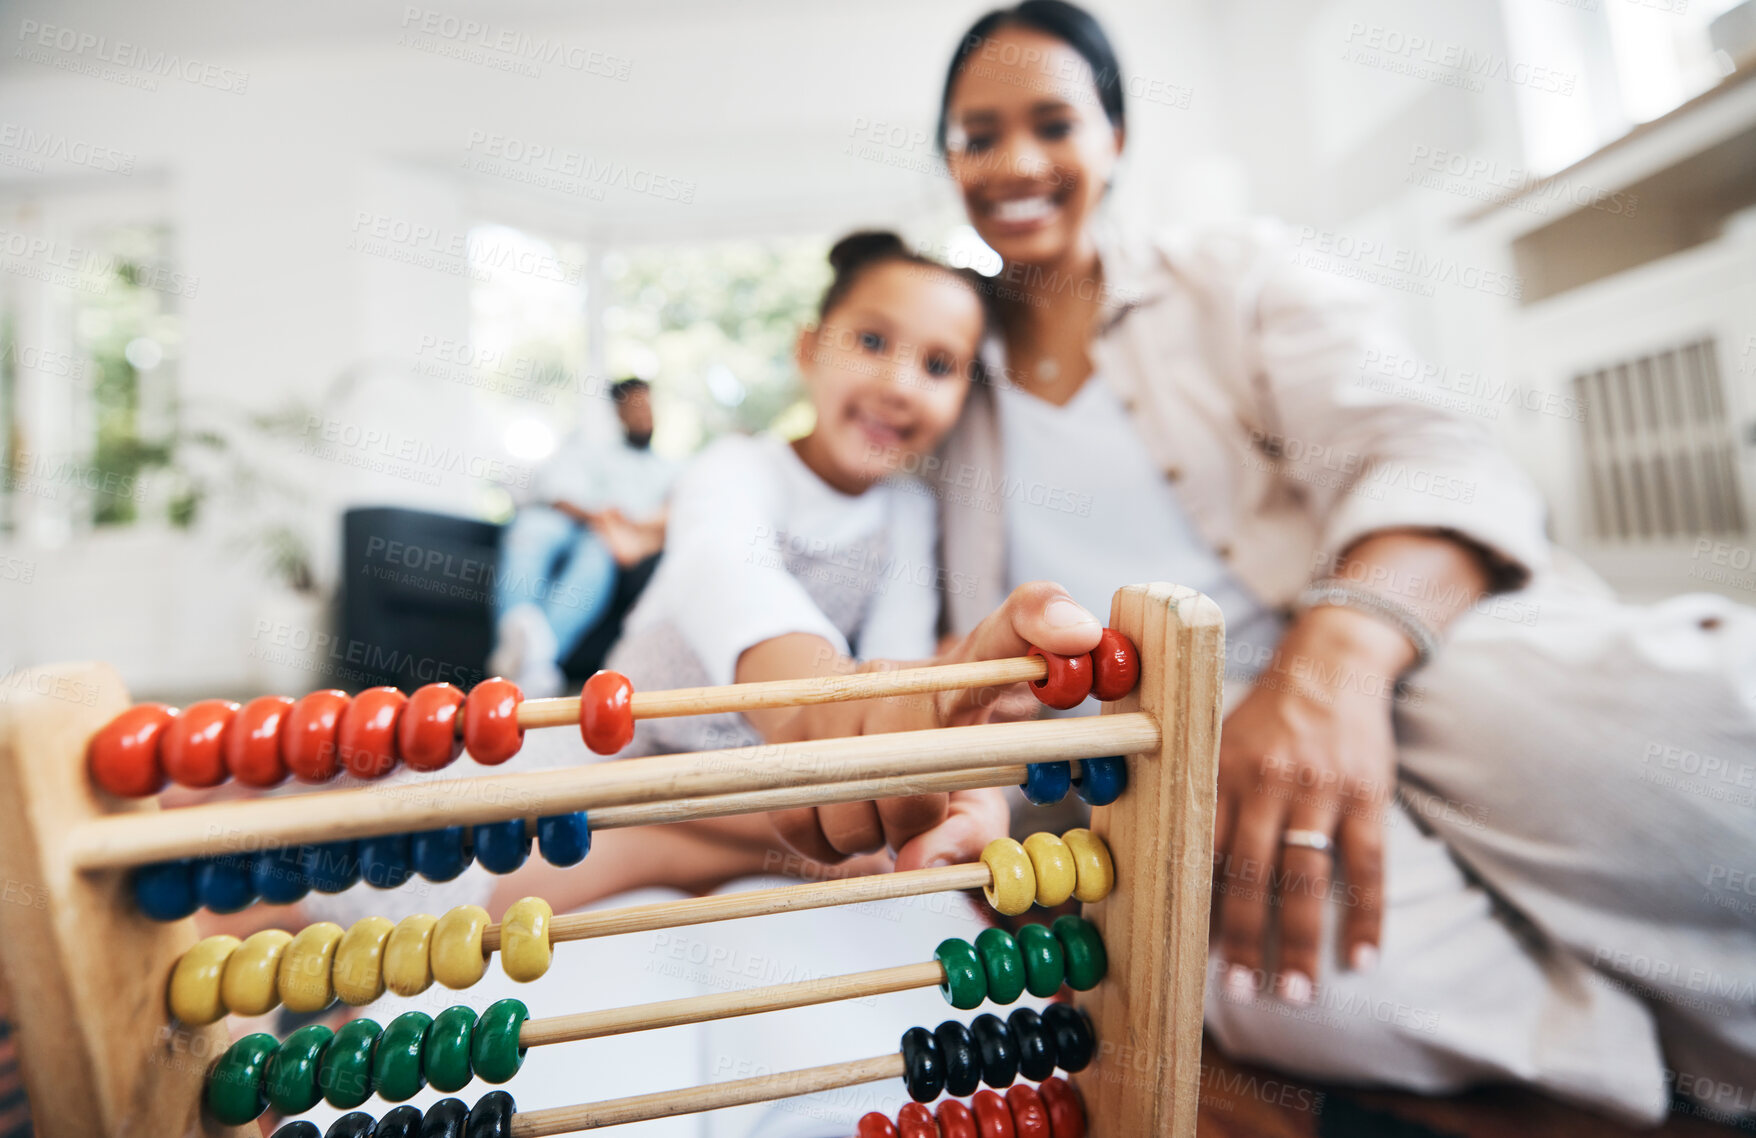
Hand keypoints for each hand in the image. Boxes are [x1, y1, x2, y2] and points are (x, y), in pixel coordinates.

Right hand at [766, 581, 1103, 870]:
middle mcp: (895, 679)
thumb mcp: (972, 795)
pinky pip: (803, 823)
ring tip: (881, 814)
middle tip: (922, 814)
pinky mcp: (782, 735)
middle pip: (913, 770)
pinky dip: (825, 845)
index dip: (1043, 622)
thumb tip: (917, 867)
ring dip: (868, 839)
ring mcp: (832, 703)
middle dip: (916, 817)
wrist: (829, 722)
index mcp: (960, 681)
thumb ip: (970, 832)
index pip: (1008, 630)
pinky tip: (841, 819)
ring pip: (851, 811)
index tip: (1079, 634)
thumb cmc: (928, 766)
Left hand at [1213, 607, 1404, 1004]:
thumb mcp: (1216, 741)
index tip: (1184, 952)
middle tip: (1242, 991)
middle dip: (1245, 937)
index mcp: (1222, 771)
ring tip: (1297, 993)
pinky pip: (1368, 865)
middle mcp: (1268, 782)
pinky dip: (1366, 916)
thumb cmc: (1264, 719)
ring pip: (1307, 877)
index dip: (1195, 901)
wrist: (1330, 665)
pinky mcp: (1367, 794)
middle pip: (1253, 872)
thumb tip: (1156, 855)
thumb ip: (1193, 792)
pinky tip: (1362, 959)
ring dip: (1302, 941)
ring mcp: (1320, 790)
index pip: (1203, 847)